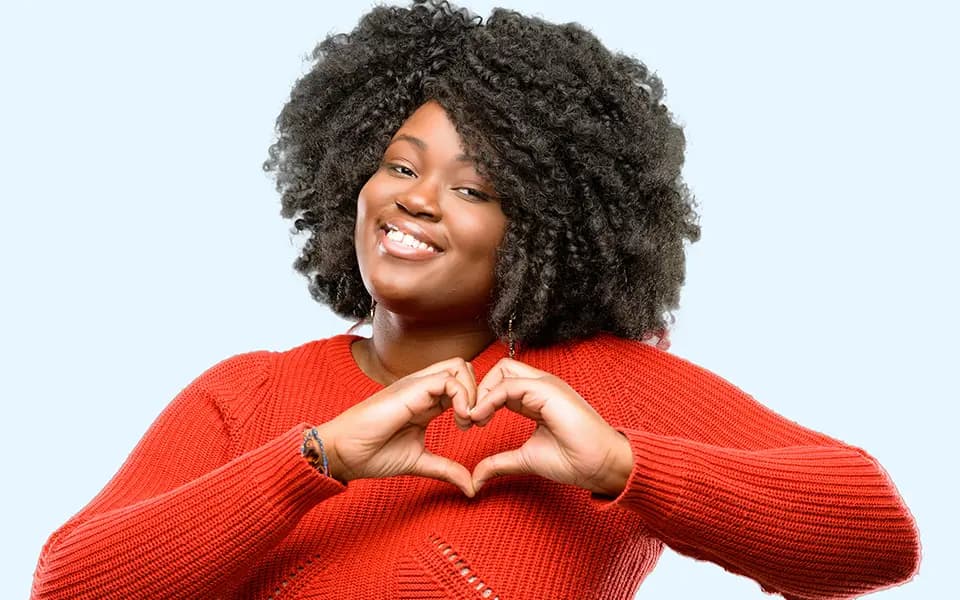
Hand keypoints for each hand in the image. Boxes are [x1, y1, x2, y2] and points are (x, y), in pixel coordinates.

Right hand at [316, 357, 477, 495]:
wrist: (342, 454)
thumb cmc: (372, 453)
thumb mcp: (419, 462)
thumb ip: (446, 469)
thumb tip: (471, 487)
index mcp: (425, 401)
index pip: (461, 384)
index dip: (476, 401)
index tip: (476, 427)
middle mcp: (422, 387)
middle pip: (464, 368)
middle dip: (480, 392)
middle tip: (476, 422)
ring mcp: (416, 385)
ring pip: (460, 367)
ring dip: (473, 393)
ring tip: (467, 421)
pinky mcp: (411, 389)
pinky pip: (448, 379)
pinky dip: (463, 397)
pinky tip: (460, 420)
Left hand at [469, 358, 633, 496]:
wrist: (600, 466)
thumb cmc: (573, 460)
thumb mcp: (525, 459)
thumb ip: (500, 462)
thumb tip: (476, 477)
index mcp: (536, 397)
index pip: (501, 382)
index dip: (481, 398)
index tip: (469, 423)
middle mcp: (540, 385)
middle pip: (498, 369)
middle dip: (477, 389)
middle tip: (467, 418)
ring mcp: (546, 384)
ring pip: (502, 371)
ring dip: (481, 393)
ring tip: (472, 419)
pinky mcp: (548, 390)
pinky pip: (509, 385)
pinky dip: (490, 399)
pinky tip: (481, 418)